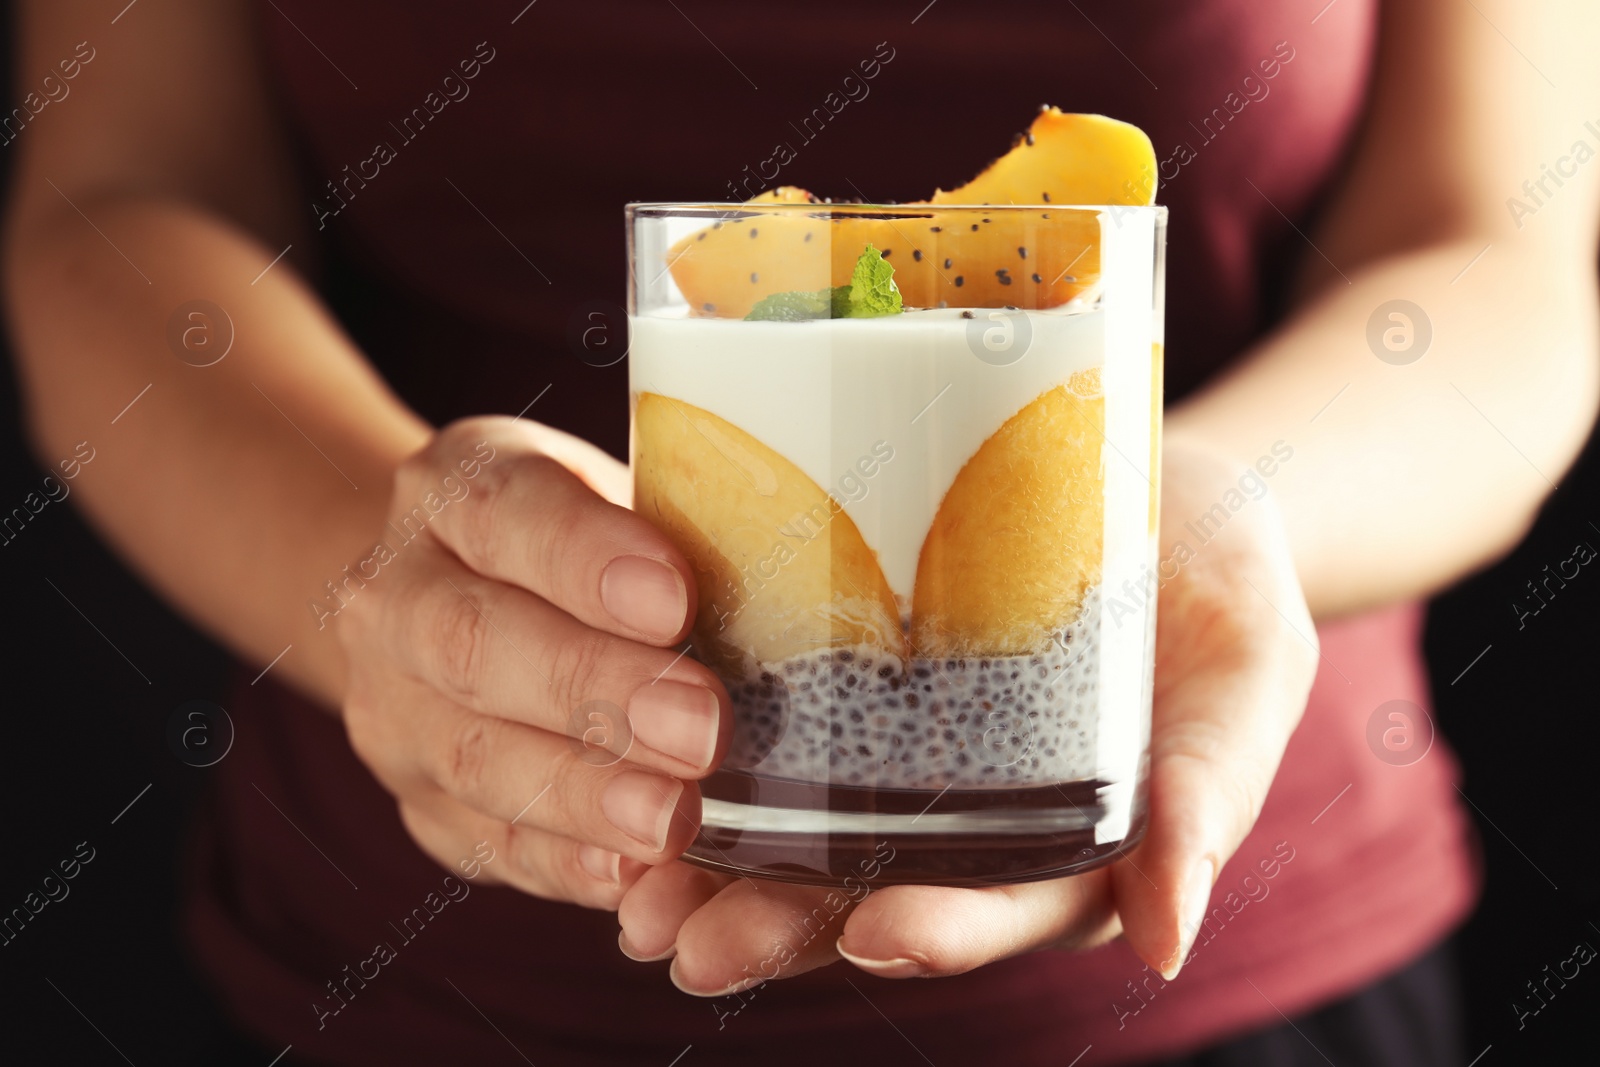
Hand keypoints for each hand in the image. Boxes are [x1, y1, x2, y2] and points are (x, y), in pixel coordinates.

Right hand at [337, 417, 728, 906]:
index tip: (675, 599)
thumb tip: (797, 590)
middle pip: (476, 642)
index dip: (586, 558)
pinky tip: (625, 872)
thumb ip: (673, 534)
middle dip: (594, 690)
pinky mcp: (419, 800)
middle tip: (703, 729)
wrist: (452, 598)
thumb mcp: (614, 502)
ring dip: (582, 793)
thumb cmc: (580, 545)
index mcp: (453, 489)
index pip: (504, 508)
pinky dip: (560, 861)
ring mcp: (392, 706)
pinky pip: (483, 841)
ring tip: (672, 818)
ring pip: (473, 754)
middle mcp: (397, 594)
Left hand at [615, 437, 1319, 988]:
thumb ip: (1213, 792)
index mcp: (1072, 843)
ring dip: (718, 869)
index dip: (946, 928)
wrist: (1160, 486)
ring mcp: (905, 758)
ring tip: (635, 897)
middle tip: (693, 947)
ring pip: (804, 832)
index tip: (875, 936)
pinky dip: (705, 759)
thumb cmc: (1224, 583)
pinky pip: (773, 731)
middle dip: (785, 926)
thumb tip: (1166, 941)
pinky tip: (633, 766)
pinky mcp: (851, 683)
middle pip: (877, 891)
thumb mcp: (1248, 673)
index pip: (1005, 905)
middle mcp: (974, 820)